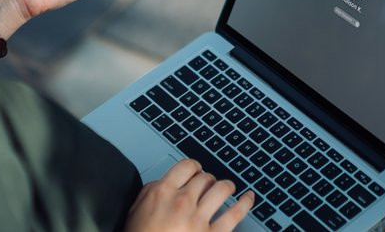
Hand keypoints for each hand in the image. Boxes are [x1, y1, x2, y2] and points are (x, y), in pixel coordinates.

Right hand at [125, 159, 254, 231]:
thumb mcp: (135, 212)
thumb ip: (150, 193)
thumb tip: (163, 183)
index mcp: (163, 192)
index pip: (186, 166)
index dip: (194, 167)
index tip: (196, 171)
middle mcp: (182, 201)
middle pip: (205, 178)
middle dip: (208, 179)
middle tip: (209, 184)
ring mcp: (199, 219)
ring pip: (222, 190)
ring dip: (227, 186)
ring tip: (228, 187)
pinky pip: (235, 214)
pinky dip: (245, 204)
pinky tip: (249, 198)